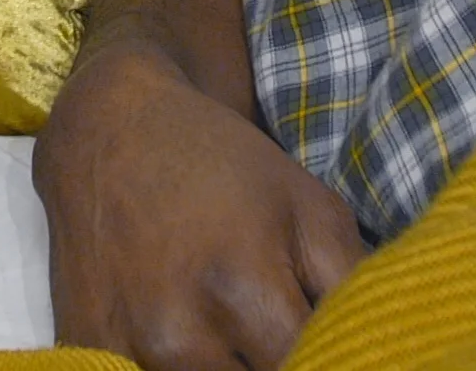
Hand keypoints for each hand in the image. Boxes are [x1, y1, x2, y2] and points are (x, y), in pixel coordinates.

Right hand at [35, 37, 369, 368]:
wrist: (111, 129)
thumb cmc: (225, 167)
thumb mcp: (311, 209)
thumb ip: (353, 288)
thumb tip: (391, 348)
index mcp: (241, 290)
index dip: (334, 364)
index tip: (341, 352)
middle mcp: (177, 336)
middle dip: (282, 369)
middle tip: (286, 340)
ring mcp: (122, 350)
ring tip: (241, 339)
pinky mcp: (84, 348)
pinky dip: (178, 369)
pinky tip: (193, 344)